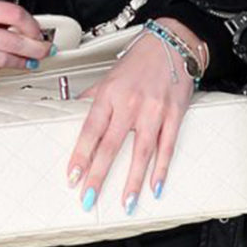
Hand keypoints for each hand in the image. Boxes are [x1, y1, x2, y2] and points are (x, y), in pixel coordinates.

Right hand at [0, 0, 51, 82]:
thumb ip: (2, 17)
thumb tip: (34, 33)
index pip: (13, 14)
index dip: (32, 26)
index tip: (39, 34)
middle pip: (11, 42)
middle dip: (34, 49)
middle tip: (44, 52)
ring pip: (1, 61)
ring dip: (19, 63)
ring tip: (26, 62)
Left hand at [66, 18, 201, 212]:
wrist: (171, 42)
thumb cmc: (140, 60)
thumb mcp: (109, 76)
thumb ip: (92, 97)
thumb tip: (72, 111)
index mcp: (109, 94)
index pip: (90, 130)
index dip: (80, 155)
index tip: (73, 176)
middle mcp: (129, 103)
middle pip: (111, 145)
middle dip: (98, 175)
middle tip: (89, 199)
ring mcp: (153, 110)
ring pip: (141, 151)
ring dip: (132, 180)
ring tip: (125, 203)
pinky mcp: (174, 114)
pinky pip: (167, 145)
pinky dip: (161, 168)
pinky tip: (155, 185)